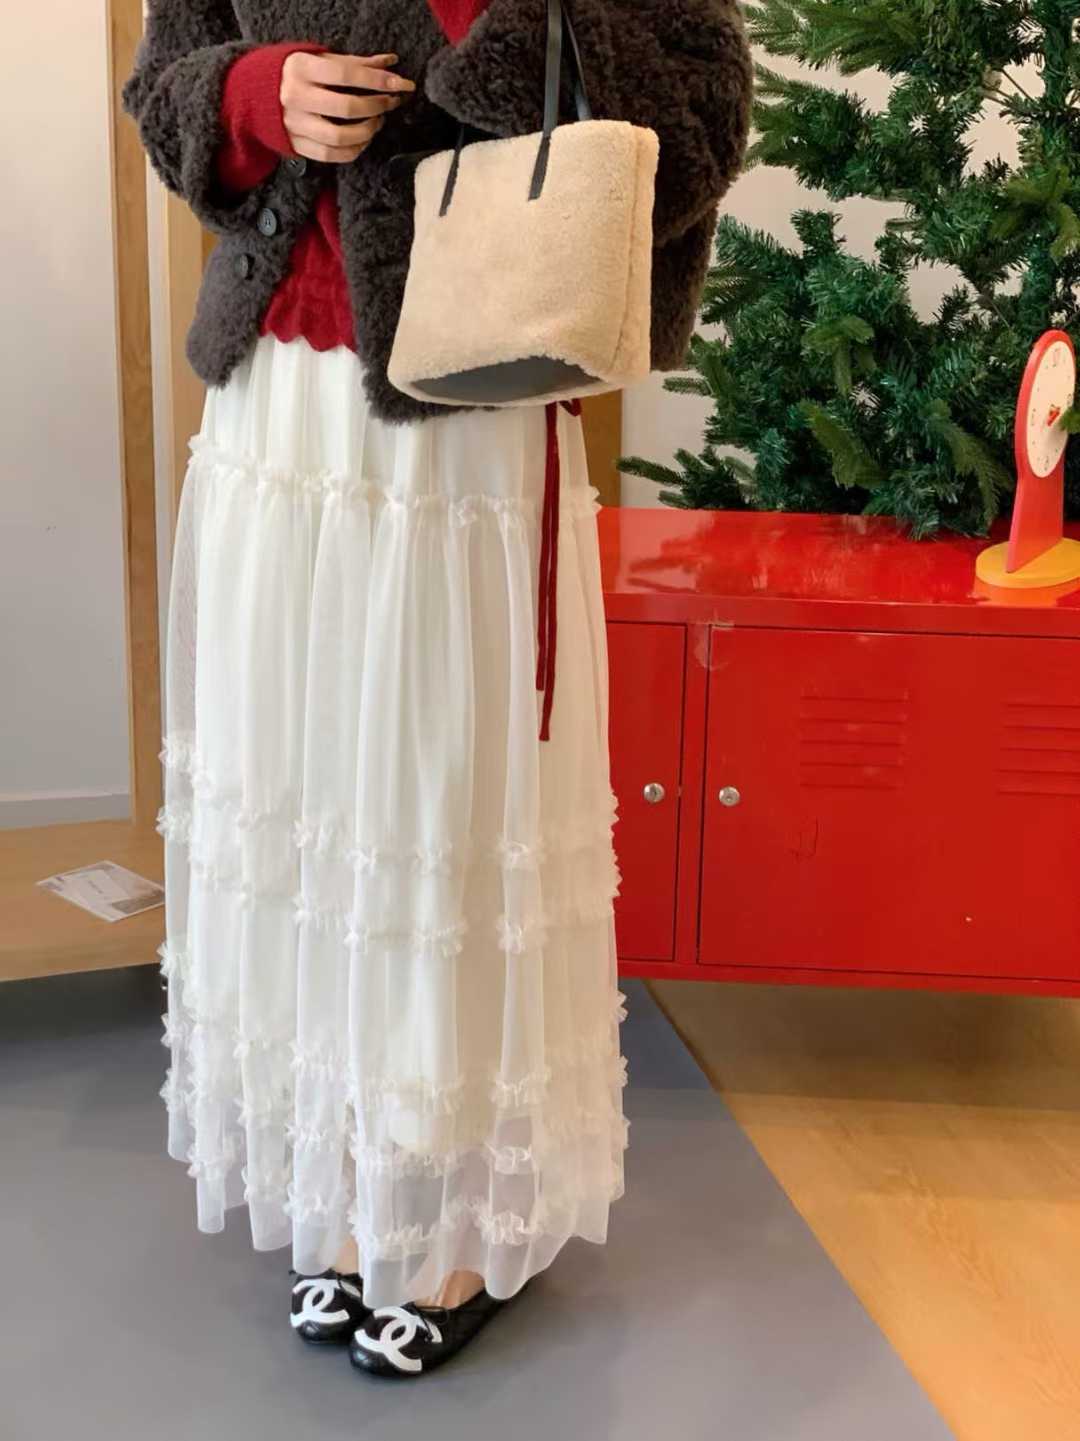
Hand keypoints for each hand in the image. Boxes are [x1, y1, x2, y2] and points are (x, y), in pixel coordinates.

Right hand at [280, 51, 416, 163]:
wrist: (255, 95)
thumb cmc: (296, 74)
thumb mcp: (319, 60)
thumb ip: (355, 63)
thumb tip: (391, 64)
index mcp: (301, 69)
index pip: (345, 75)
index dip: (376, 80)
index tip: (400, 83)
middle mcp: (295, 97)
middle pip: (347, 108)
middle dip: (377, 106)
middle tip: (391, 102)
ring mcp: (295, 125)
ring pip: (341, 137)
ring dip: (368, 131)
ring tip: (378, 121)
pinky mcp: (296, 146)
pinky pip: (332, 156)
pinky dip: (354, 150)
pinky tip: (364, 139)